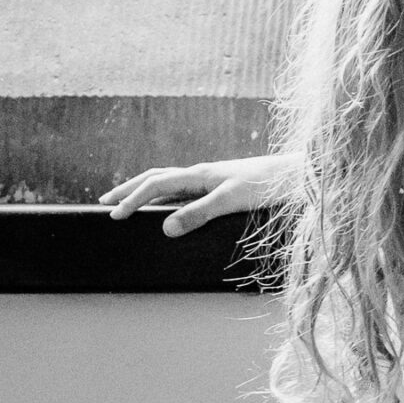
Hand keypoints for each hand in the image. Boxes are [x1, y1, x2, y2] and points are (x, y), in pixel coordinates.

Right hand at [98, 154, 299, 236]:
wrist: (298, 176)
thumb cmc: (268, 186)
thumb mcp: (232, 202)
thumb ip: (199, 214)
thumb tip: (165, 228)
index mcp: (199, 174)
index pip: (155, 184)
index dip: (132, 199)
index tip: (113, 216)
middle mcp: (203, 174)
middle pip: (156, 177)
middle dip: (129, 189)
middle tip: (104, 202)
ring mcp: (213, 179)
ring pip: (170, 180)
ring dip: (146, 189)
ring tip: (130, 200)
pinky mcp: (224, 186)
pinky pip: (186, 188)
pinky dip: (168, 194)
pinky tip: (172, 205)